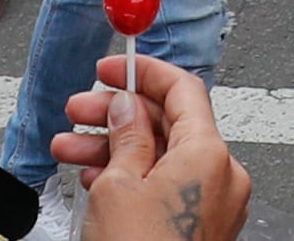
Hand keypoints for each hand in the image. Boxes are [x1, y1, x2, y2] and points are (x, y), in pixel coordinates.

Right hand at [53, 55, 251, 240]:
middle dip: (118, 114)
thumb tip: (125, 106)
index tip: (113, 69)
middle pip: (170, 123)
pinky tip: (94, 176)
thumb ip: (125, 133)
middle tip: (80, 109)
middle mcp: (222, 176)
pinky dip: (132, 176)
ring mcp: (214, 205)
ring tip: (71, 147)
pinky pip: (167, 186)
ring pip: (163, 157)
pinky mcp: (200, 228)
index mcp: (209, 153)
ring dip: (115, 146)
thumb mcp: (117, 184)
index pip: (182, 88)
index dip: (143, 72)